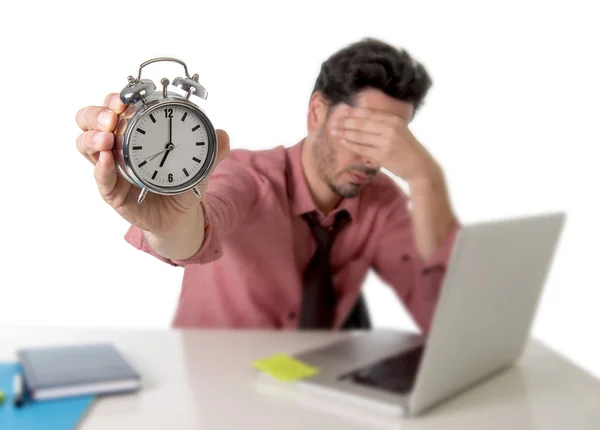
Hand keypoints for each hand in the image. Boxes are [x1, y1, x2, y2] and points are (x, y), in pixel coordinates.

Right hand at [75, 93, 229, 235]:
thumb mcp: (200, 164)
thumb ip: (213, 150)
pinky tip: (106, 160)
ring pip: (86, 145)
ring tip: (106, 138)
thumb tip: (224, 135)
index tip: (126, 98)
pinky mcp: (112, 192)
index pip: (114, 107)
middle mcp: (116, 145)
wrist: (180, 216)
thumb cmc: (182, 183)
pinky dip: (101, 168)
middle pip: (90, 121)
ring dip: (92, 137)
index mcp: (134, 131)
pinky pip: (101, 179)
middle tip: (112, 116)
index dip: (115, 99)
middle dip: (97, 113)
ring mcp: (110, 168)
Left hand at [330, 106, 439, 181]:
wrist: (420, 167)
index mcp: (394, 120)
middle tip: (333, 122)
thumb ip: (384, 124)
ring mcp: (386, 142)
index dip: (354, 112)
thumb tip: (362, 118)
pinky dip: (351, 145)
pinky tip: (343, 141)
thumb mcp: (400, 130)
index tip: (342, 111)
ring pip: (360, 136)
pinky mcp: (383, 156)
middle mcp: (390, 129)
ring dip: (344, 133)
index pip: (370, 113)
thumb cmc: (408, 149)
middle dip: (345, 122)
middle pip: (362, 123)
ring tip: (333, 131)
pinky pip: (362, 149)